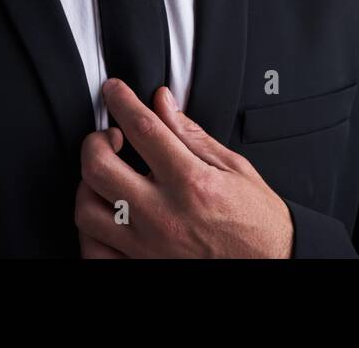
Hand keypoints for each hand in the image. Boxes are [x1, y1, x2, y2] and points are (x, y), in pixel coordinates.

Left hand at [74, 77, 293, 257]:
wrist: (271, 263)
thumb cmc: (255, 219)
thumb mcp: (233, 167)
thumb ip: (191, 134)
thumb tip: (162, 103)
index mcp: (191, 183)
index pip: (143, 129)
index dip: (122, 101)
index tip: (113, 90)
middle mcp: (164, 215)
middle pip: (100, 167)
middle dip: (95, 140)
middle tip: (109, 135)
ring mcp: (147, 246)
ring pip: (87, 210)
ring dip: (89, 184)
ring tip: (107, 175)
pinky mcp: (141, 267)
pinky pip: (93, 251)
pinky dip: (90, 230)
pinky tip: (105, 214)